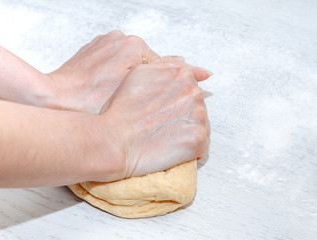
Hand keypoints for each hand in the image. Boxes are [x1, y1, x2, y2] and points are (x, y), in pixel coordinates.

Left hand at [47, 30, 159, 112]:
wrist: (57, 95)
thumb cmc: (91, 98)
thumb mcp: (132, 89)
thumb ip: (158, 73)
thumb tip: (180, 61)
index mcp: (134, 45)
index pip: (158, 65)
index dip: (153, 84)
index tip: (141, 96)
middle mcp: (120, 37)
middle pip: (142, 61)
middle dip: (138, 78)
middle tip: (124, 95)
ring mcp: (105, 40)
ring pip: (126, 60)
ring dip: (124, 74)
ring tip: (109, 90)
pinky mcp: (94, 47)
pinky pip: (111, 59)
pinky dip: (110, 71)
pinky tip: (101, 84)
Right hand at [99, 57, 210, 179]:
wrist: (114, 140)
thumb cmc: (121, 110)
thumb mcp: (139, 73)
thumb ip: (166, 65)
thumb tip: (190, 66)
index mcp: (182, 74)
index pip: (190, 91)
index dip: (175, 106)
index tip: (162, 115)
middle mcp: (194, 92)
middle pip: (197, 109)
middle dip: (183, 119)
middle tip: (160, 128)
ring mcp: (198, 116)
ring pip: (201, 128)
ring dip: (187, 134)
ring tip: (164, 140)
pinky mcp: (198, 139)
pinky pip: (202, 149)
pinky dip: (190, 152)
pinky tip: (172, 151)